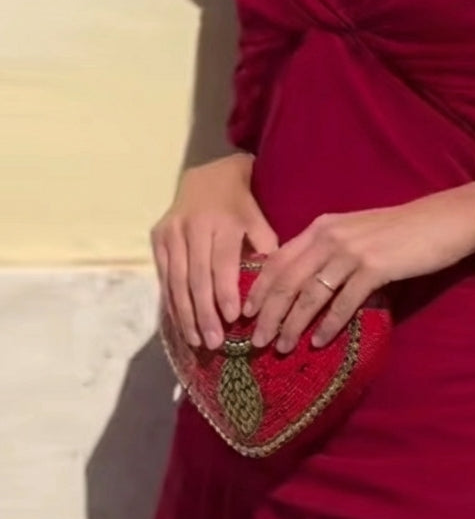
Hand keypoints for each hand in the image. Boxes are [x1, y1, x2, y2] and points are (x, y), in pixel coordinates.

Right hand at [150, 153, 277, 348]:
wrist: (208, 176)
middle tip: (213, 342)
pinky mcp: (157, 237)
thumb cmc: (242, 204)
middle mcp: (192, 226)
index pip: (222, 263)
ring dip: (185, 314)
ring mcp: (171, 232)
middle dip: (204, 313)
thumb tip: (271, 287)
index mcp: (222, 221)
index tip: (232, 319)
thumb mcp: (260, 218)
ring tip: (196, 341)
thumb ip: (265, 249)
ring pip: (177, 280)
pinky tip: (180, 324)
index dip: (225, 292)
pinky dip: (172, 302)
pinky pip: (164, 276)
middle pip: (196, 277)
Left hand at [244, 181, 474, 352]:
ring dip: (293, 325)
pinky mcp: (374, 268)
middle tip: (256, 341)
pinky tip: (319, 342)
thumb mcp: (355, 233)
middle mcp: (329, 236)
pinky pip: (343, 302)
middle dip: (268, 314)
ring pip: (310, 295)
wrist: (443, 221)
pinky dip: (329, 325)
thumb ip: (328, 251)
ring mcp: (351, 252)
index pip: (277, 260)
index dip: (259, 289)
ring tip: (282, 348)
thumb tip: (303, 283)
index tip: (246, 314)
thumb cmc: (400, 231)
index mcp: (320, 227)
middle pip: (286, 280)